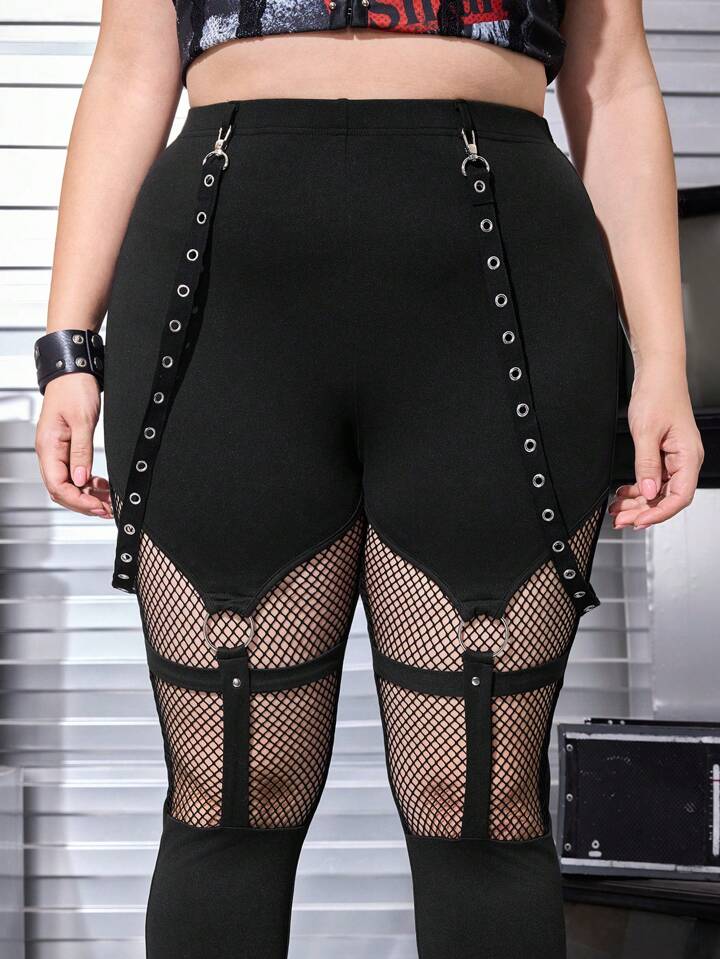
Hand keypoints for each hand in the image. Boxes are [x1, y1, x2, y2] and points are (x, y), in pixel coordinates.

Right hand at [35, 374, 112, 517]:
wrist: (73, 371)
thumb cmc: (74, 389)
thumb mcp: (82, 421)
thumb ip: (81, 452)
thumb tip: (81, 479)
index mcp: (48, 447)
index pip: (58, 486)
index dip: (79, 501)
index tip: (98, 507)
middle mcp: (50, 452)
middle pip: (62, 490)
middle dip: (84, 503)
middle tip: (107, 510)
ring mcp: (57, 450)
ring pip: (70, 484)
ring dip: (88, 495)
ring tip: (108, 503)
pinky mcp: (67, 447)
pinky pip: (76, 472)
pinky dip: (89, 483)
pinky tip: (103, 488)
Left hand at [609, 360, 703, 529]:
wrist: (657, 374)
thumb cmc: (658, 395)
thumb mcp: (646, 431)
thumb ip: (646, 464)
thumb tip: (647, 491)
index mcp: (688, 457)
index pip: (679, 497)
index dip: (659, 513)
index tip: (638, 521)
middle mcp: (685, 461)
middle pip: (667, 498)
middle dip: (643, 511)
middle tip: (619, 519)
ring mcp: (674, 459)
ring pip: (657, 491)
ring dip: (638, 503)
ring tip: (616, 510)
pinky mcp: (663, 455)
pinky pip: (652, 479)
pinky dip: (637, 489)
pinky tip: (623, 494)